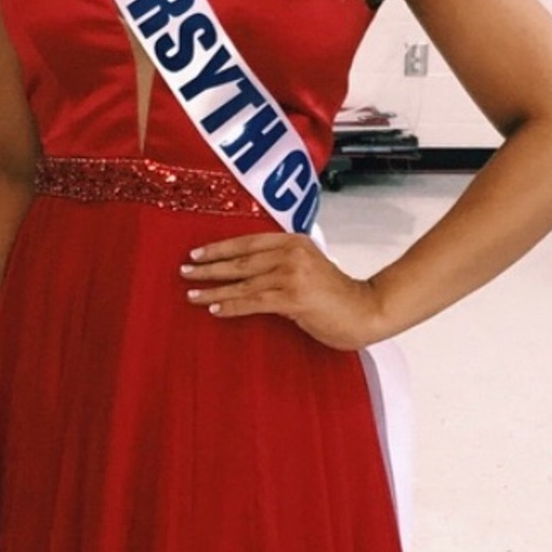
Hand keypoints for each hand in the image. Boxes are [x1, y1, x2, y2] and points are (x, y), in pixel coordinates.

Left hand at [181, 233, 388, 350]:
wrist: (366, 310)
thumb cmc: (336, 295)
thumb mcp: (308, 269)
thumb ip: (281, 265)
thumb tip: (245, 275)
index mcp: (294, 241)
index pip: (248, 242)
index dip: (219, 248)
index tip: (196, 253)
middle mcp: (292, 253)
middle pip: (241, 260)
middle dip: (209, 266)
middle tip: (184, 271)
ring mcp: (293, 274)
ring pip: (244, 281)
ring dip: (214, 288)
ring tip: (192, 293)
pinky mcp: (294, 297)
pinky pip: (254, 301)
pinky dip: (232, 305)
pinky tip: (215, 307)